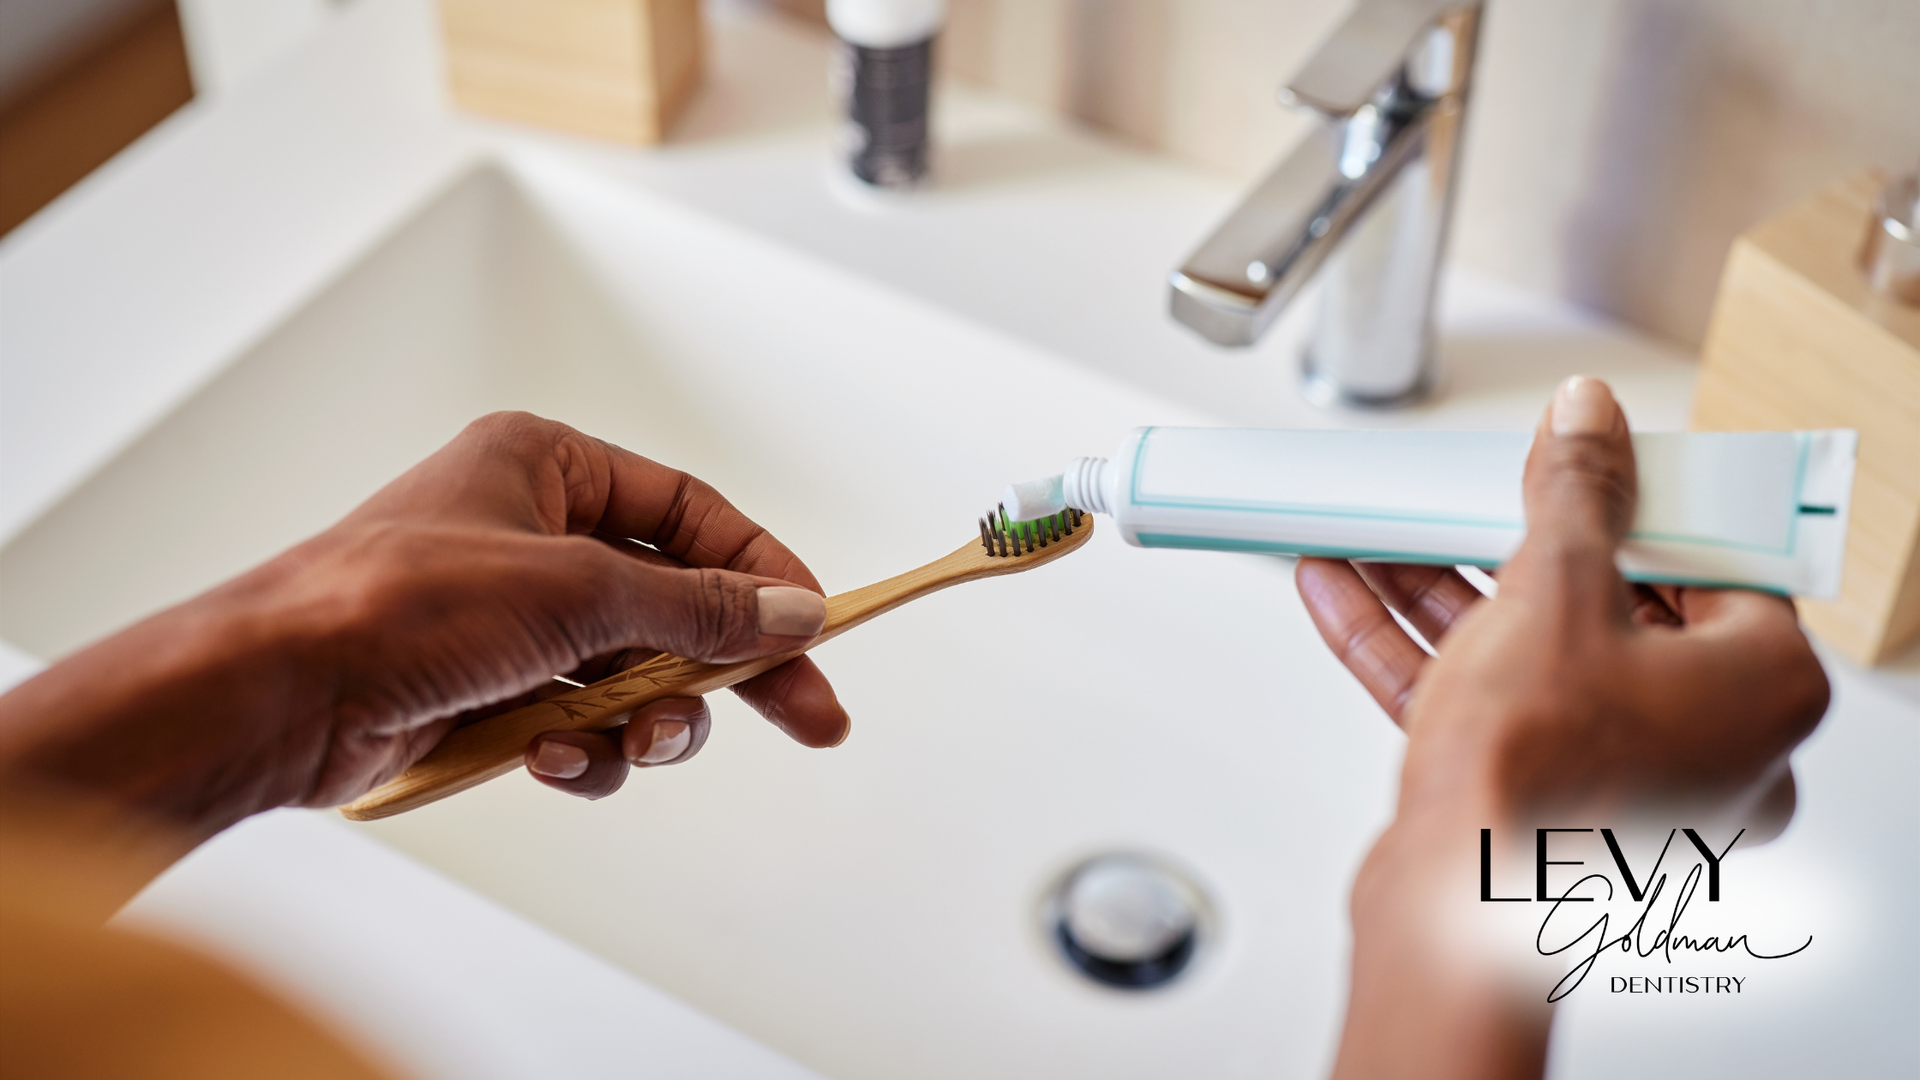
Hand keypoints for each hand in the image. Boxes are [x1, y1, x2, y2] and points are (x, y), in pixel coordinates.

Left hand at [0, 413, 849, 843]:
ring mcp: (513, 618)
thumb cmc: (397, 604)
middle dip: (733, 667)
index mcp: (547, 466)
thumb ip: (697, 605)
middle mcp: (535, 534)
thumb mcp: (576, 590)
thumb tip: (792, 613)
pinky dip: (583, 749)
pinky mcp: (491, 691)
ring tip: (639, 743)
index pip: (692, 513)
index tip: (816, 626)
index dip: (761, 570)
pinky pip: (581, 722)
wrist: (277, 696)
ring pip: (636, 675)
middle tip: (810, 718)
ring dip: (648, 720)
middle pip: (678, 601)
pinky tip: (552, 757)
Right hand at [1296, 378, 1830, 1078]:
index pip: (1705, 557)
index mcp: (1760, 683)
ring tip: (1371, 533)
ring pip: (1524, 653)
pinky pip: (1480, 702)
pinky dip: (1415, 649)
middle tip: (1460, 496)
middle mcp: (1707, 737)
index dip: (1629, 501)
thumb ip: (1573, 494)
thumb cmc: (1542, 785)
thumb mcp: (1555, 591)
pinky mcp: (1538, 800)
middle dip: (1498, 544)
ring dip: (1435, 589)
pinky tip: (1346, 592)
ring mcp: (1619, 775)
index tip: (1573, 466)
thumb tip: (1589, 422)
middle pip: (1599, 603)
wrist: (1455, 914)